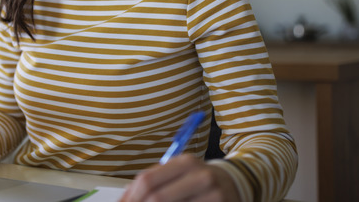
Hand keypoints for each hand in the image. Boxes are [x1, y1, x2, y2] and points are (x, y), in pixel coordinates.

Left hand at [120, 154, 239, 201]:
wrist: (234, 184)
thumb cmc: (197, 180)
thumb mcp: (178, 173)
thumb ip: (153, 181)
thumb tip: (124, 199)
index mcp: (184, 162)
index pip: (148, 180)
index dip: (130, 197)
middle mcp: (200, 176)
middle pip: (157, 198)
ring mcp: (212, 195)